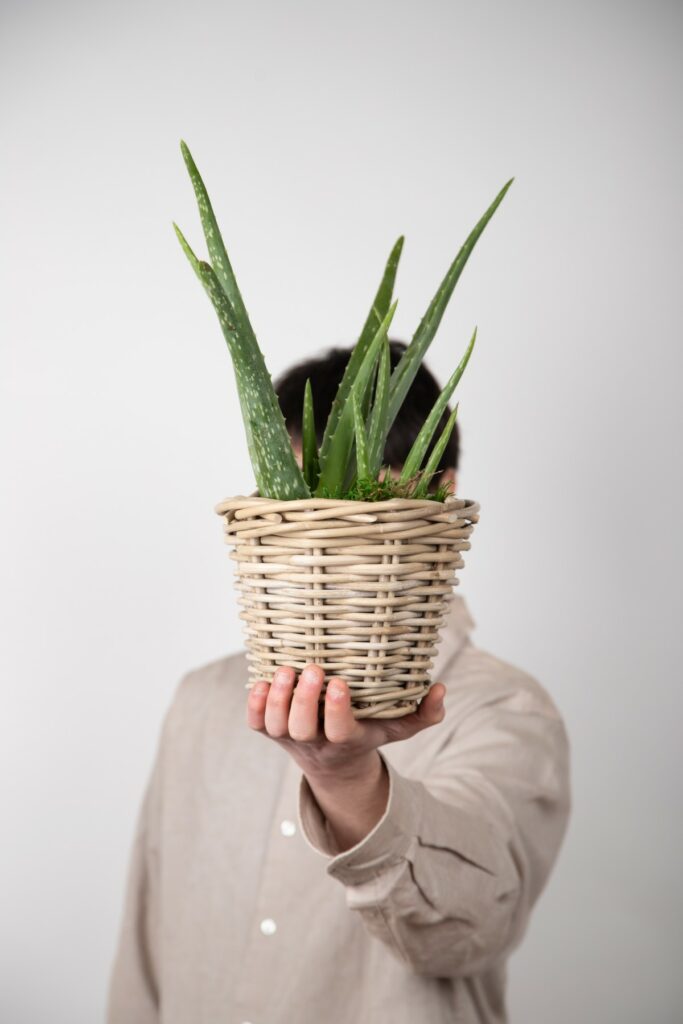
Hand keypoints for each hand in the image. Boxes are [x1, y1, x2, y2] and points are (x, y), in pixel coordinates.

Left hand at [246, 663, 446, 782]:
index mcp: (347, 740)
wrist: (333, 763)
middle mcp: (315, 742)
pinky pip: (254, 723)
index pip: (339, 732)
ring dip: (276, 698)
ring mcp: (289, 738)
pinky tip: (261, 680)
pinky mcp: (270, 732)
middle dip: (303, 699)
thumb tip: (440, 689)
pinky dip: (253, 704)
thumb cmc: (368, 732)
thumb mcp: (400, 728)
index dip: (336, 711)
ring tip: (286, 669)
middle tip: (313, 669)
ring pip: (275, 725)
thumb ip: (424, 713)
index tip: (340, 683)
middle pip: (302, 728)